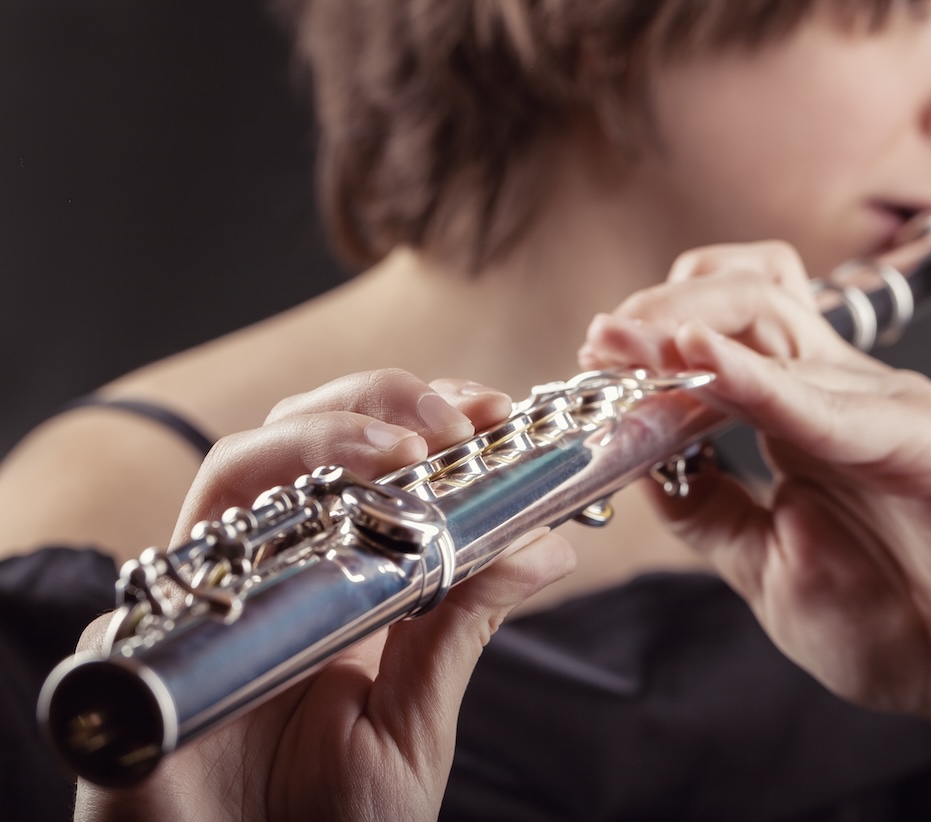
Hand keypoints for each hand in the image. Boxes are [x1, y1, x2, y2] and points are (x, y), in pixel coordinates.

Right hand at [74, 370, 575, 821]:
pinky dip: (239, 535)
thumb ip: (464, 628)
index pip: (368, 464)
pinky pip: (177, 570)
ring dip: (319, 442)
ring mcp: (206, 597)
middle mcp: (268, 572)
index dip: (421, 419)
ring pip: (238, 472)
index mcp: (339, 583)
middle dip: (375, 405)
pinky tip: (305, 544)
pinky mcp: (139, 641)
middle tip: (448, 423)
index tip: (487, 410)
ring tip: (398, 456)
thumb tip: (547, 547)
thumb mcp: (413, 722)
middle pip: (300, 439)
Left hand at [578, 242, 930, 737]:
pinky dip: (765, 384)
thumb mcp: (767, 568)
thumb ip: (710, 511)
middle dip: (666, 309)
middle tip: (605, 336)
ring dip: (697, 331)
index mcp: (805, 419)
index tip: (593, 352)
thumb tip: (640, 467)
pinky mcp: (930, 445)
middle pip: (751, 301)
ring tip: (633, 344)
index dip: (657, 333)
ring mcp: (887, 410)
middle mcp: (843, 396)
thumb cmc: (897, 626)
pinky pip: (834, 405)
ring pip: (784, 329)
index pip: (729, 334)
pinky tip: (707, 371)